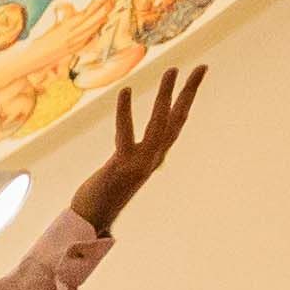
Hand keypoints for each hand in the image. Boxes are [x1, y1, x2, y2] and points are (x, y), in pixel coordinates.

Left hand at [68, 66, 204, 236]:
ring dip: (165, 96)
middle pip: (177, 119)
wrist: (90, 222)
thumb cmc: (101, 196)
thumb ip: (129, 157)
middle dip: (189, 92)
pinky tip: (124, 91)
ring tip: (171, 70)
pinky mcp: (122, 167)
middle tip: (200, 67)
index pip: (175, 124)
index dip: (187, 101)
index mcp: (154, 157)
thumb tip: (128, 148)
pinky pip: (125, 135)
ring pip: (158, 123)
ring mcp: (140, 163)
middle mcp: (152, 159)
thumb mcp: (121, 171)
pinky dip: (124, 113)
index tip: (194, 78)